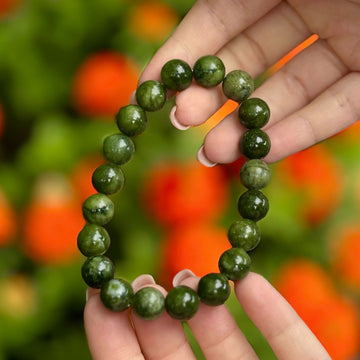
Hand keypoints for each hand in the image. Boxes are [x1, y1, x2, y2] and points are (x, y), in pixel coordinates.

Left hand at [84, 271, 330, 358]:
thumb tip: (93, 320)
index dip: (112, 337)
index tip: (99, 294)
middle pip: (176, 355)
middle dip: (158, 313)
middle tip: (144, 277)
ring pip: (230, 347)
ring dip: (210, 307)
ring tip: (193, 275)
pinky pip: (294, 348)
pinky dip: (278, 315)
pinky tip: (253, 281)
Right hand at [140, 0, 359, 165]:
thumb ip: (236, 0)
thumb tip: (198, 25)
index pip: (220, 17)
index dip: (184, 51)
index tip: (151, 85)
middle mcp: (314, 4)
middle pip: (251, 57)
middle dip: (212, 92)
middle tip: (182, 122)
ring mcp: (349, 41)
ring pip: (290, 89)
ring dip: (249, 124)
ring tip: (211, 154)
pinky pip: (336, 107)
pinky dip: (300, 131)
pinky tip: (263, 153)